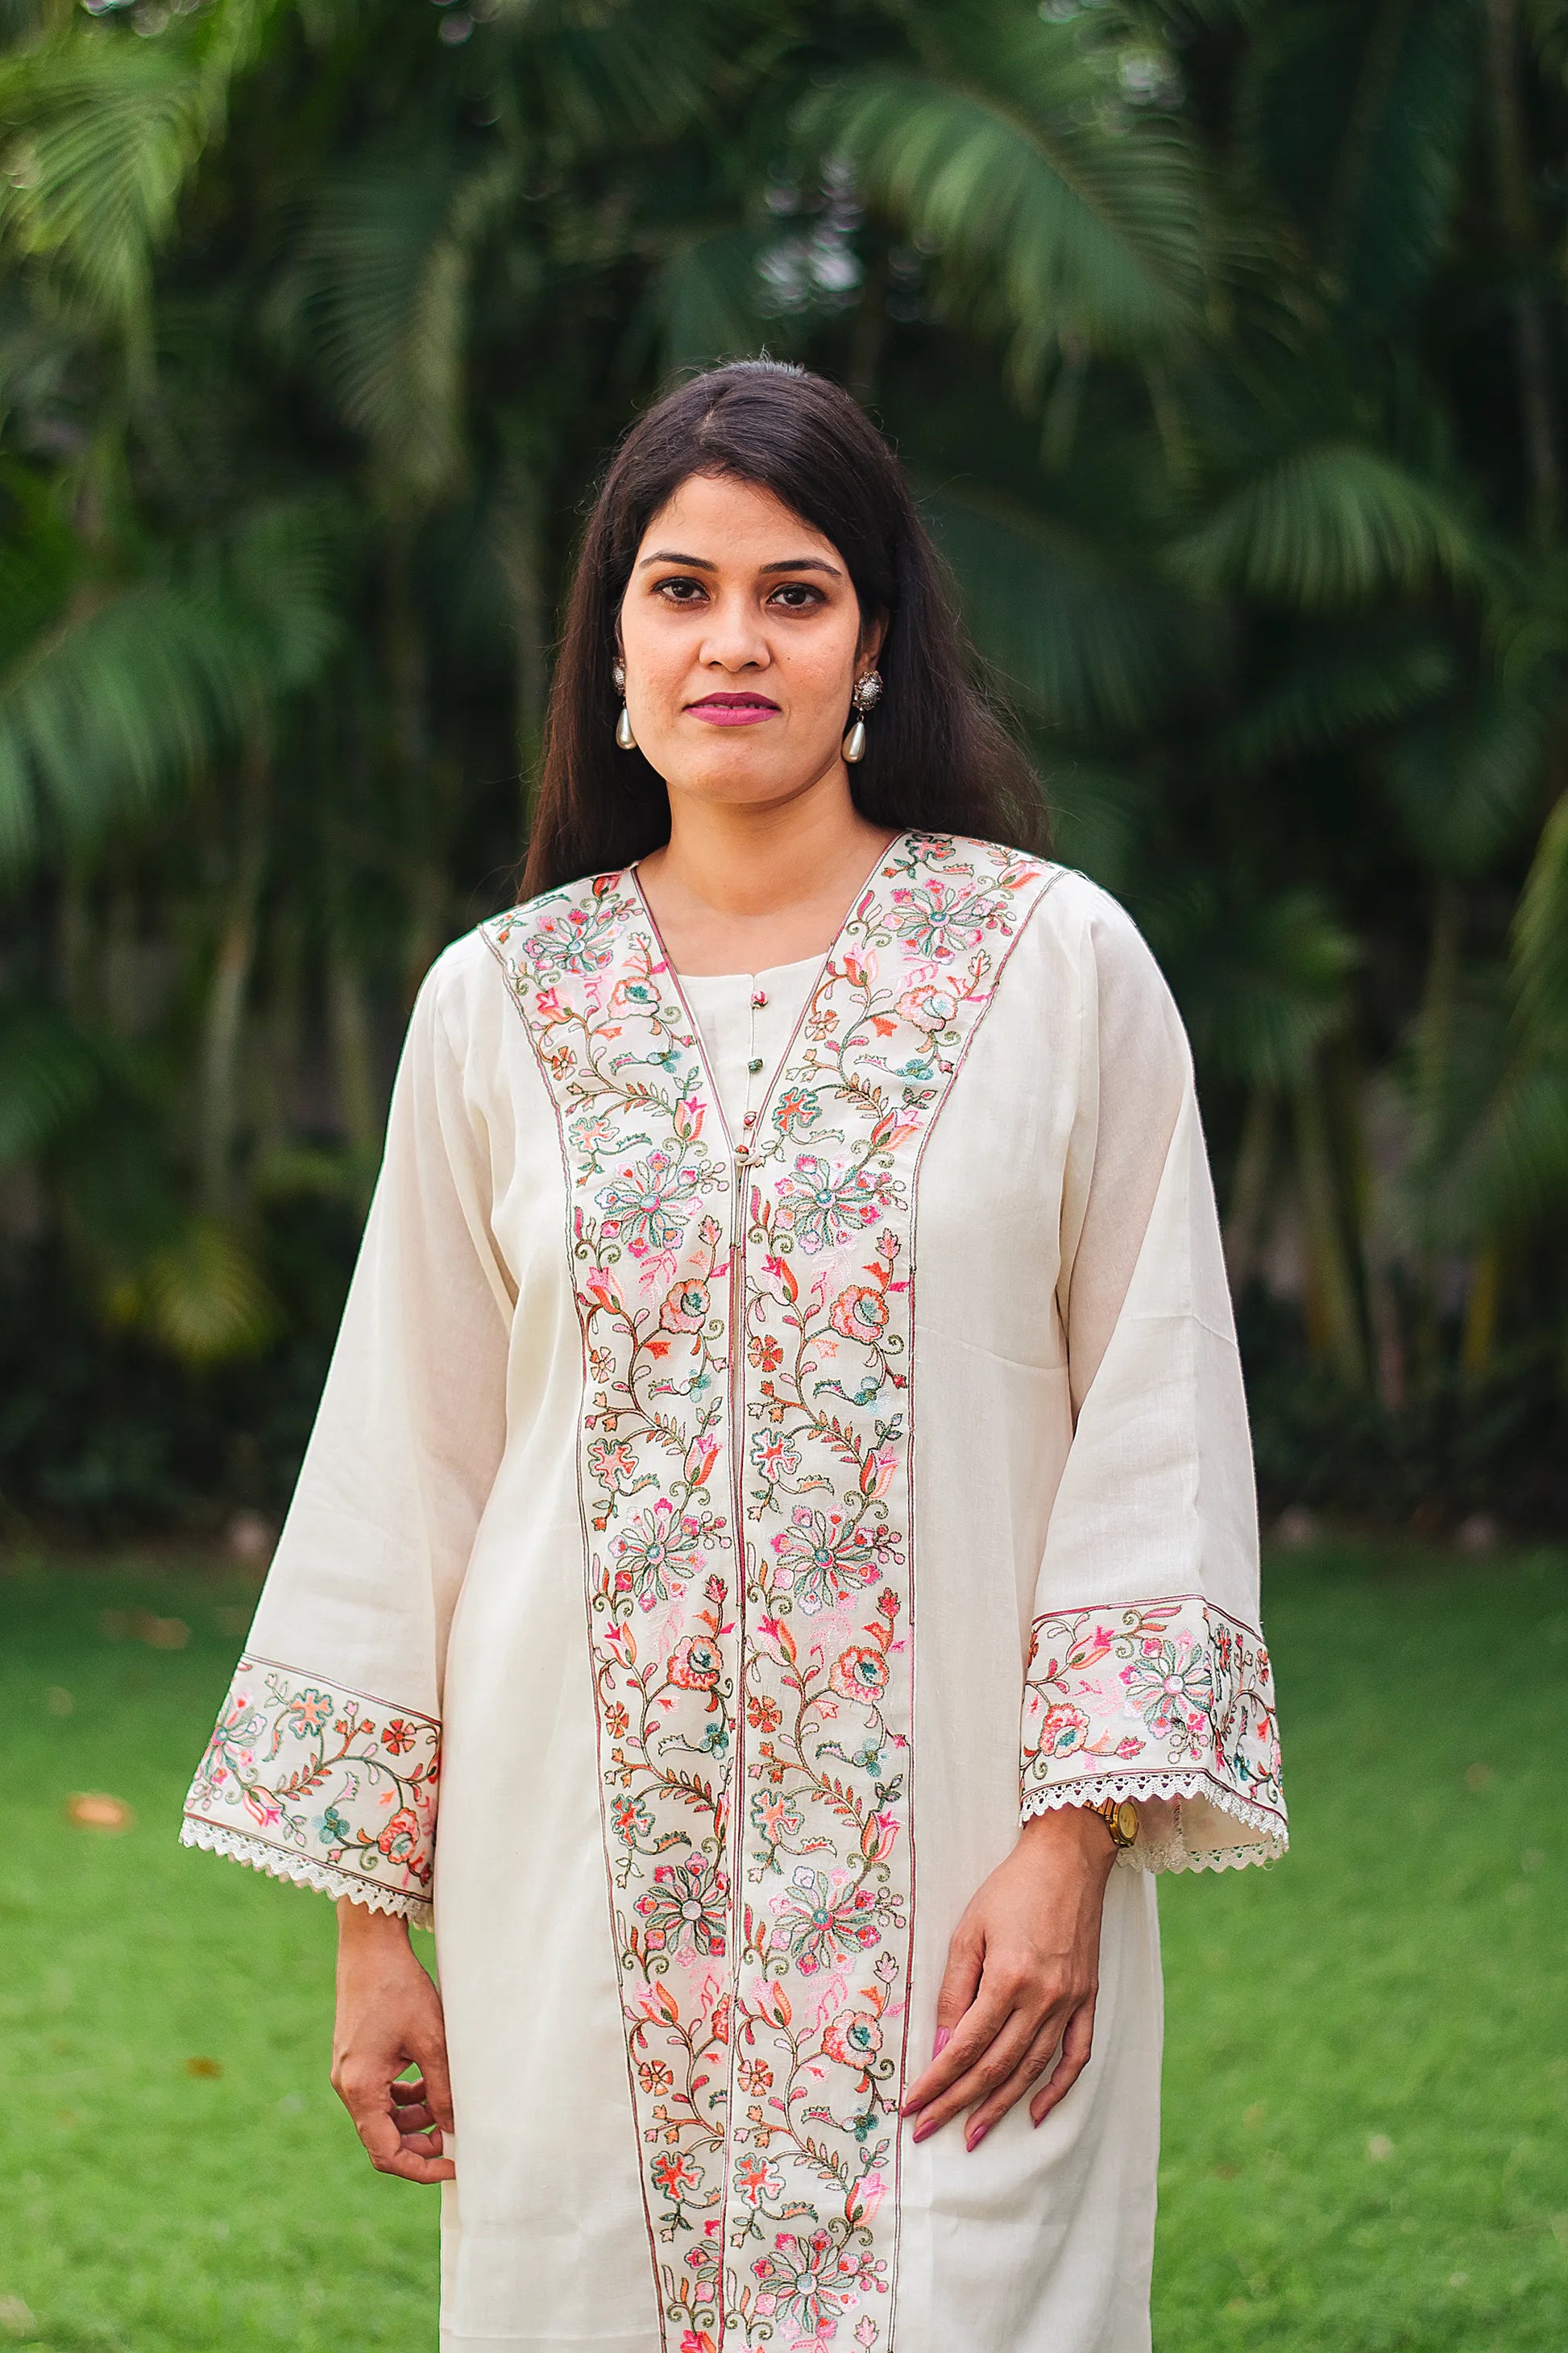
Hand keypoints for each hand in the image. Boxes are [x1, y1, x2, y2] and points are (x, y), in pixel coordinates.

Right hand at [330, 1897, 454, 2182]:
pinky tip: (431, 2084)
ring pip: (384, 2116)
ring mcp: (350, 2072)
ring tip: (449, 2107)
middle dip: (421, 2143)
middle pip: (383, 2138)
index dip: (421, 2168)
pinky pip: (381, 2093)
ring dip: (416, 2118)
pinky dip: (406, 2096)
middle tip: (456, 2137)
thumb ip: (442, 2089)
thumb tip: (456, 2129)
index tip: (454, 2166)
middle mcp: (348, 2086)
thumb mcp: (431, 2041)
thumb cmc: (399, 1988)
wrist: (370, 1946)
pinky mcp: (357, 2058)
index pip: (387, 2153)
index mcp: (360, 2088)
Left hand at [901, 1806, 1116, 2150]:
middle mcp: (1042, 1998)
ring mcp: (1069, 2002)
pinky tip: (1036, 2113)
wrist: (1069, 1859)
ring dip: (1001, 2106)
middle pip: (995, 2067)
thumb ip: (954, 1989)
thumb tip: (940, 2045)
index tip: (913, 2107)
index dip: (937, 2082)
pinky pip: (1076, 2055)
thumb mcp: (969, 1930)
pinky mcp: (1088, 1999)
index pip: (964, 2047)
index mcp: (1007, 1979)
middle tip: (930, 2131)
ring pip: (1032, 2070)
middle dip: (958, 2104)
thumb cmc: (1010, 1888)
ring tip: (973, 2135)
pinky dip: (1058, 2089)